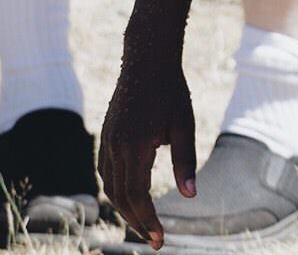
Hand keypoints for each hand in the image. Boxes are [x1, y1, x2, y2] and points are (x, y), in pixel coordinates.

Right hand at [99, 51, 198, 248]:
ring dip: (126, 208)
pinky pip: (106, 172)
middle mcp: (115, 148)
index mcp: (134, 148)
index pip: (137, 197)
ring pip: (110, 186)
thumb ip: (185, 162)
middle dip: (137, 221)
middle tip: (154, 240)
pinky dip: (117, 189)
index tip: (160, 240)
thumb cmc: (171, 92)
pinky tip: (131, 196)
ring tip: (144, 223)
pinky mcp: (106, 136)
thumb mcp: (184, 125)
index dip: (147, 221)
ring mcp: (106, 142)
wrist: (146, 60)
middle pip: (121, 198)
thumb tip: (191, 196)